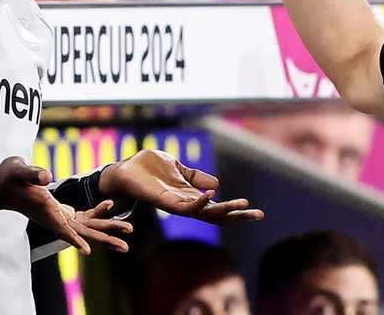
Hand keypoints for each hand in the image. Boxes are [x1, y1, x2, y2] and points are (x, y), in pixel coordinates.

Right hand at [0, 157, 130, 254]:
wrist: (2, 185)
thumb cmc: (8, 177)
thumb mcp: (19, 171)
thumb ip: (33, 174)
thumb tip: (47, 177)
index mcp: (46, 211)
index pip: (62, 229)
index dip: (75, 240)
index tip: (88, 251)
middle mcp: (55, 218)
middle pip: (83, 233)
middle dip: (104, 238)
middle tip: (125, 246)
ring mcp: (59, 216)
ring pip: (88, 226)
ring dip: (108, 227)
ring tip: (129, 229)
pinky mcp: (62, 211)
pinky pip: (84, 214)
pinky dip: (97, 210)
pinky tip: (109, 203)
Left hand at [99, 150, 263, 223]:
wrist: (124, 171)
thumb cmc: (148, 168)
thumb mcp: (178, 168)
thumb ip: (195, 176)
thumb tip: (217, 185)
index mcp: (190, 196)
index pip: (217, 206)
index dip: (236, 210)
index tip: (257, 212)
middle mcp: (185, 203)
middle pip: (216, 214)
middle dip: (237, 215)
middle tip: (259, 215)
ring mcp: (175, 204)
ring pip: (204, 213)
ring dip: (224, 209)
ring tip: (243, 205)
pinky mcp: (163, 201)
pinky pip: (184, 205)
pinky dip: (199, 201)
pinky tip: (212, 194)